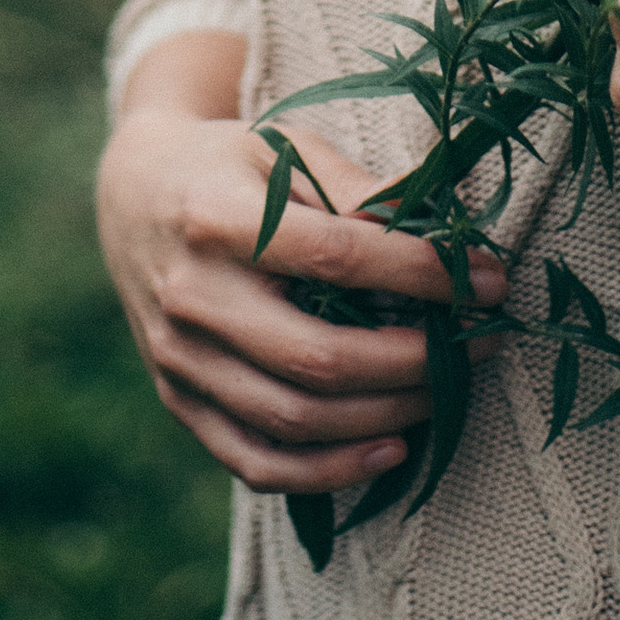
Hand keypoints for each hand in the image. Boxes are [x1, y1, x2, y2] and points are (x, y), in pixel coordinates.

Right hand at [97, 33, 503, 497]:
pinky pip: (254, 462)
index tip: (489, 279)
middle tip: (481, 346)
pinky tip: (391, 449)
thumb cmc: (227, 165)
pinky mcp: (177, 400)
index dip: (419, 274)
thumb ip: (353, 188)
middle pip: (318, 358)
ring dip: (387, 415)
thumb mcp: (283, 147)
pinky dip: (327, 472)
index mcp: (217, 219)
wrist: (130, 195)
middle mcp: (192, 298)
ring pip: (294, 420)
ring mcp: (179, 359)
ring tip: (448, 390)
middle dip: (416, 361)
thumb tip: (440, 233)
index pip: (335, 258)